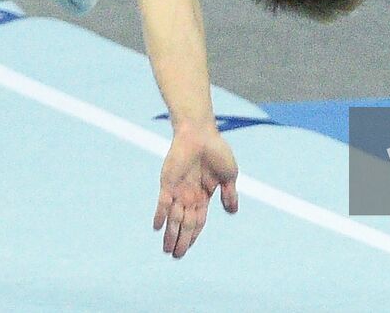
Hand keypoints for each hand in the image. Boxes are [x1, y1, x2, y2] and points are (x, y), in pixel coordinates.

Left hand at [153, 125, 238, 257]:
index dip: (193, 236)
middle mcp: (189, 195)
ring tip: (166, 249)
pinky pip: (163, 202)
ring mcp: (178, 190)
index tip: (187, 249)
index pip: (198, 221)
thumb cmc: (217, 151)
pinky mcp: (168, 182)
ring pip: (174, 217)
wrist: (201, 133)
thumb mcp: (229, 175)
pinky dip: (160, 214)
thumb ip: (229, 194)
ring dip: (170, 233)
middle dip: (180, 240)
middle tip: (175, 256)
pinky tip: (157, 227)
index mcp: (203, 196)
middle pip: (185, 223)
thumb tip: (232, 212)